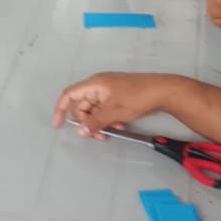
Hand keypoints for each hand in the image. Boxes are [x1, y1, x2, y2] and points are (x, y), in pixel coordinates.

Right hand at [52, 72, 180, 135]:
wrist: (162, 91)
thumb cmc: (136, 97)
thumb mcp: (113, 111)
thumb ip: (95, 122)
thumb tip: (81, 131)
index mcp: (94, 84)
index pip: (69, 95)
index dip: (60, 110)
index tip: (58, 126)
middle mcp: (98, 86)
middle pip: (82, 106)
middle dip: (87, 122)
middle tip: (98, 135)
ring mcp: (108, 90)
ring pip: (95, 110)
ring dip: (99, 122)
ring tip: (112, 131)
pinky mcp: (117, 96)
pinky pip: (105, 109)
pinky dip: (108, 118)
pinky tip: (120, 125)